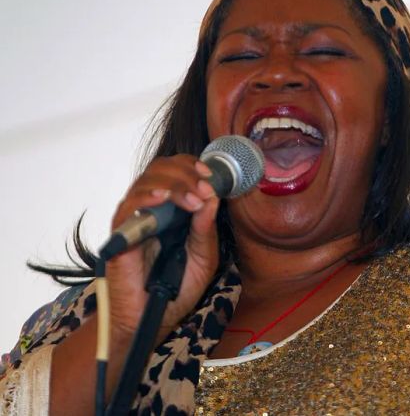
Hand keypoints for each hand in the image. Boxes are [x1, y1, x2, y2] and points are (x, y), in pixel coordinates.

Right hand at [106, 154, 220, 340]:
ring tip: (193, 200)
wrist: (150, 320)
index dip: (192, 167)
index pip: (176, 172)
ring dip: (174, 184)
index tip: (210, 175)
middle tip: (204, 187)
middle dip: (186, 172)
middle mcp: (150, 209)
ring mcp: (133, 220)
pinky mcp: (119, 235)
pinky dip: (146, 197)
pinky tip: (164, 199)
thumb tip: (213, 197)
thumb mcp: (203, 259)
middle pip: (161, 169)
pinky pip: (128, 206)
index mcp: (171, 210)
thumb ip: (206, 230)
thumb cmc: (175, 290)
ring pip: (146, 181)